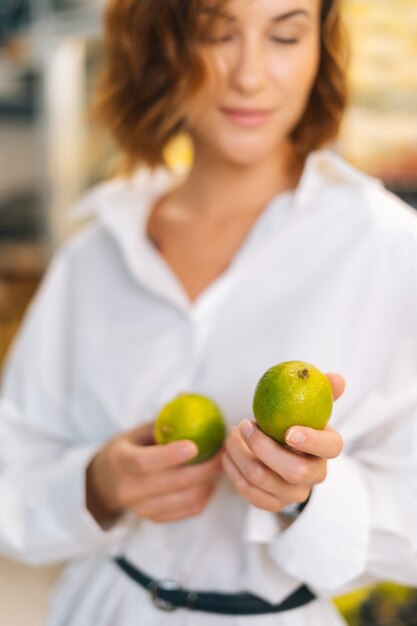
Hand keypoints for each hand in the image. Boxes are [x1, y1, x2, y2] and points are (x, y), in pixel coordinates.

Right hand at [86, 423, 222, 525]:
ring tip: (219, 464)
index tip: (194, 446)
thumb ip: (162, 420)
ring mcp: (140, 508)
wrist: (105, 483)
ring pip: (184, 500)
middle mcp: (127, 489)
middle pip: (171, 483)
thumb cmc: (127, 449)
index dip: (169, 456)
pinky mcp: (154, 518)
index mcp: (120, 461)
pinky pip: (187, 511)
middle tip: (222, 452)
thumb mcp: (137, 432)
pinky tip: (209, 480)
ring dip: (208, 482)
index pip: (143, 462)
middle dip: (203, 468)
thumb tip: (185, 396)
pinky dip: (204, 495)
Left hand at [222, 373, 344, 512]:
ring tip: (231, 435)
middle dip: (263, 447)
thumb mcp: (312, 407)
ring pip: (263, 479)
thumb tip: (335, 377)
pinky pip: (249, 492)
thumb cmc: (298, 424)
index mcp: (328, 449)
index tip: (288, 430)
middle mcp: (315, 475)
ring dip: (240, 454)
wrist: (287, 457)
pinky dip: (233, 471)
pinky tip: (227, 455)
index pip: (331, 448)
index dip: (312, 441)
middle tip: (243, 425)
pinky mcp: (273, 504)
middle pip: (294, 471)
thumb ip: (324, 391)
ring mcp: (294, 493)